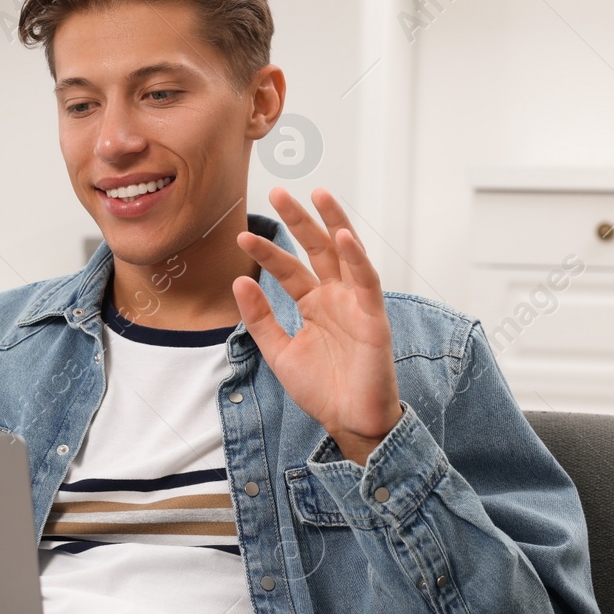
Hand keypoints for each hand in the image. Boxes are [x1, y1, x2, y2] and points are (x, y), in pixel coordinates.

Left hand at [232, 188, 402, 463]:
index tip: (241, 235)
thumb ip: (259, 318)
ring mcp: (356, 304)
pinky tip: (342, 236)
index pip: (289, 268)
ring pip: (346, 254)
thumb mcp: (279, 352)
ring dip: (333, 223)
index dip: (267, 251)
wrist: (350, 422)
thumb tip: (239, 281)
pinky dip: (356, 257)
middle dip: (300, 220)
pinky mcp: (374, 317)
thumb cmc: (321, 389)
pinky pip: (367, 281)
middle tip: (278, 192)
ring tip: (317, 194)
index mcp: (314, 304)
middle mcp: (336, 297)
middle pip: (317, 249)